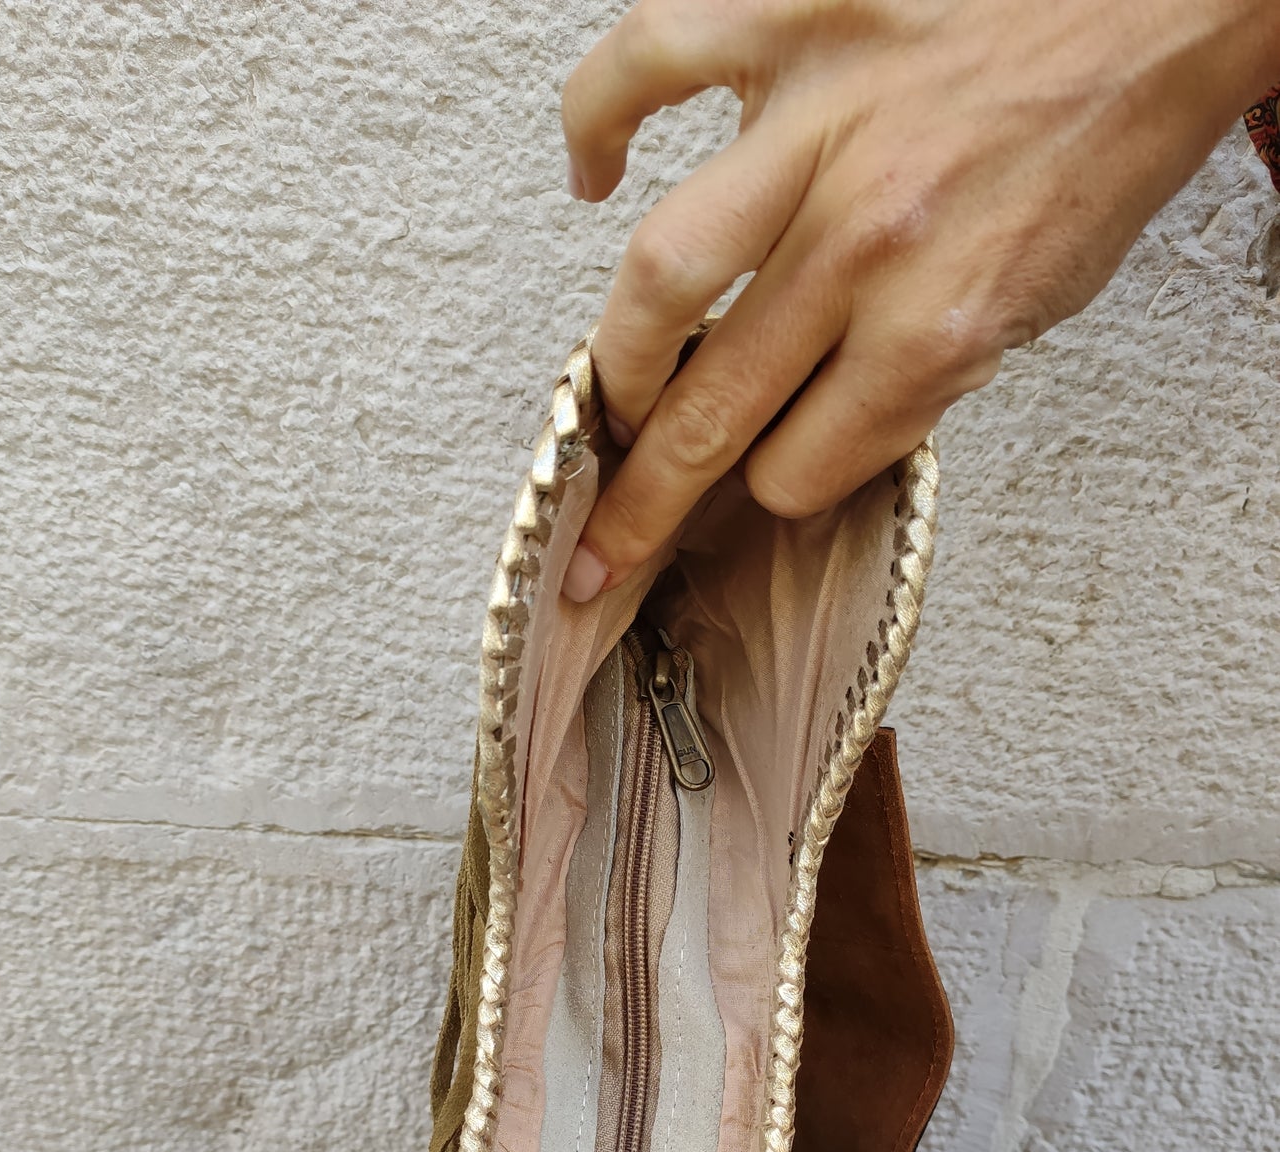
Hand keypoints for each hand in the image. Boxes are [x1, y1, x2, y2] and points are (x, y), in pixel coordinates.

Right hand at [558, 0, 1279, 602]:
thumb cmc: (1112, 125)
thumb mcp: (1041, 299)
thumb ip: (925, 368)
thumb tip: (831, 419)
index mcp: (939, 324)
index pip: (802, 468)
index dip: (782, 487)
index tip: (769, 482)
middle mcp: (867, 241)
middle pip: (713, 415)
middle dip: (643, 507)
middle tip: (604, 544)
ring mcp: (819, 125)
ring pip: (660, 279)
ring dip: (616, 363)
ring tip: (607, 398)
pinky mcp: (792, 17)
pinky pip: (650, 63)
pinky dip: (597, 121)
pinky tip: (593, 174)